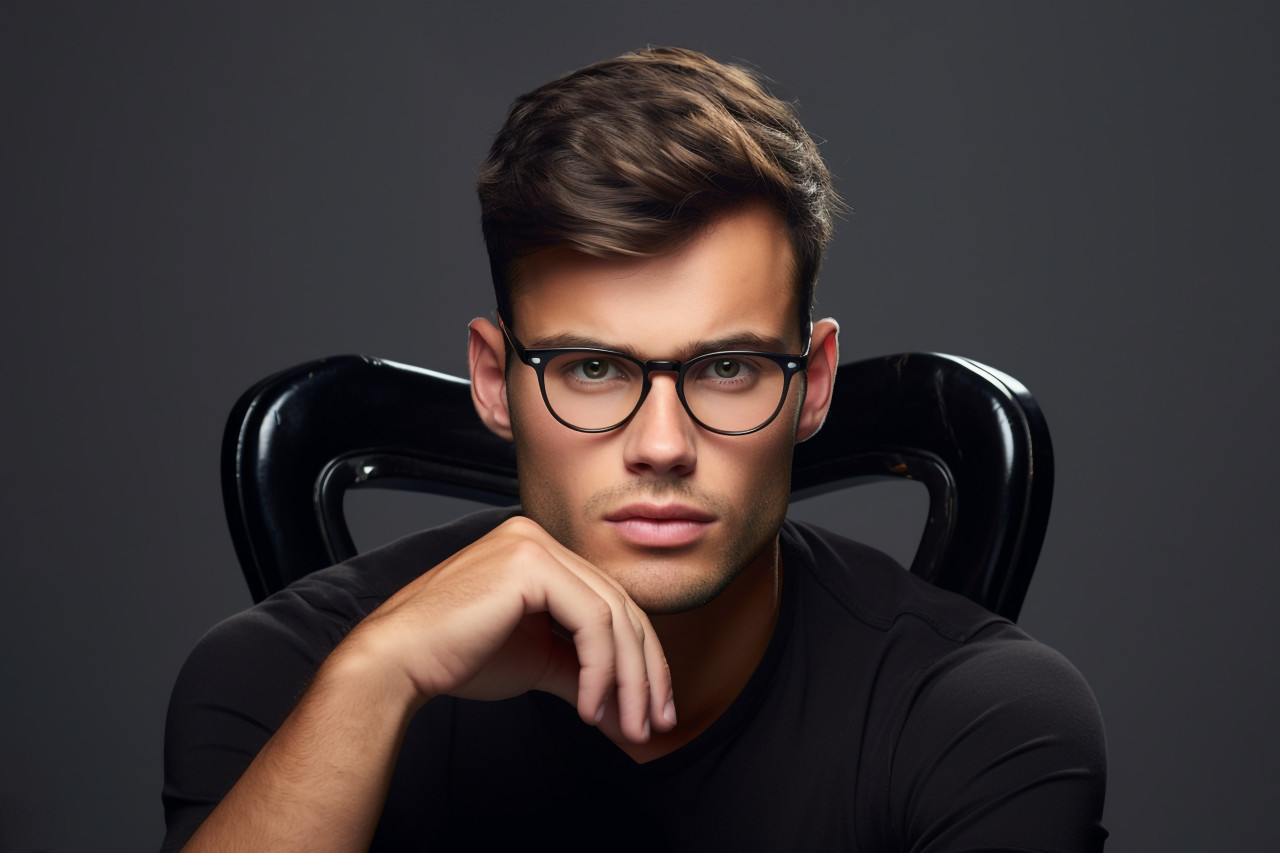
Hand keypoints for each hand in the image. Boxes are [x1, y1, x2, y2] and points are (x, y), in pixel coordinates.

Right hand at [343, 515, 675, 743]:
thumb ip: (585, 675)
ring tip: (627, 725)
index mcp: (540, 553)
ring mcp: (533, 545)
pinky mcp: (529, 564)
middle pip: (621, 607)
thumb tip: (629, 711)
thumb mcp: (537, 662)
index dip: (641, 659)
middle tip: (653, 723)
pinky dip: (601, 670)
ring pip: (614, 614)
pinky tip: (591, 706)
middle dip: (645, 672)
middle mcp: (538, 539)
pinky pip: (591, 620)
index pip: (611, 603)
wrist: (399, 661)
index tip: (651, 708)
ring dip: (629, 679)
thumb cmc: (454, 657)